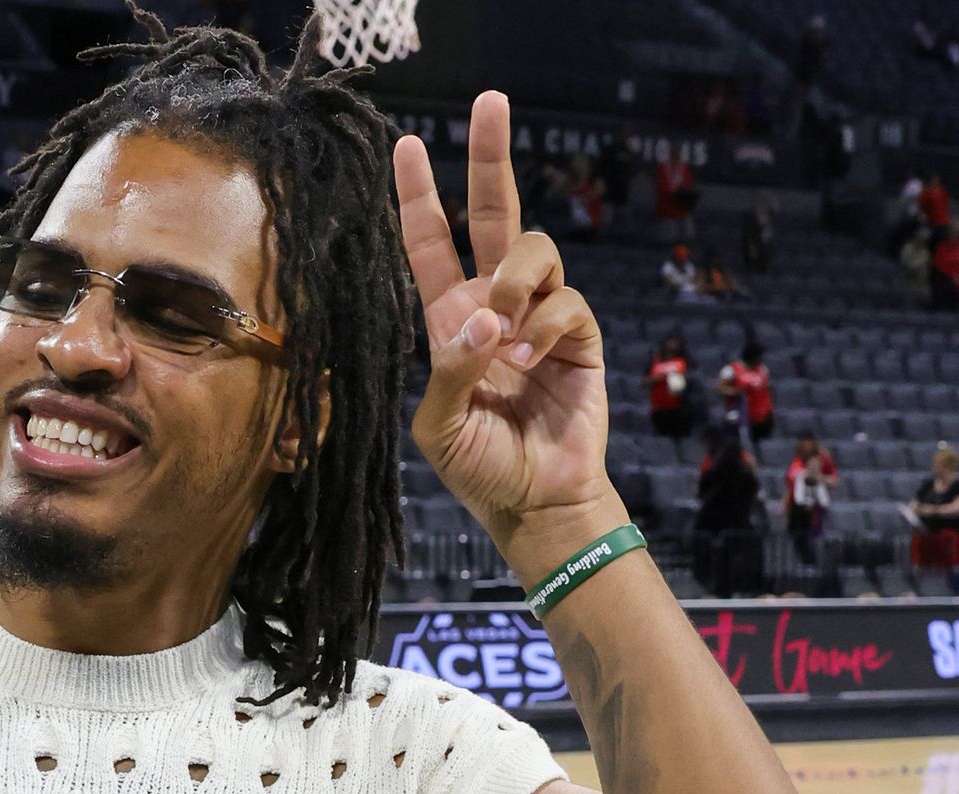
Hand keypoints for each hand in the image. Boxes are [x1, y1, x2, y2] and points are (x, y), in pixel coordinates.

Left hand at [394, 92, 622, 568]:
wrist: (534, 501)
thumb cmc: (478, 465)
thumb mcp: (439, 422)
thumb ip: (451, 369)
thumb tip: (483, 322)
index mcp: (447, 319)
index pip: (430, 244)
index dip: (418, 196)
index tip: (405, 146)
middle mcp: (492, 305)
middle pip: (493, 213)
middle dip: (488, 157)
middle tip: (490, 100)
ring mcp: (539, 315)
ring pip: (532, 252)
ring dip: (512, 285)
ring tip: (503, 339)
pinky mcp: (579, 334)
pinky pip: (564, 302)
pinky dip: (543, 329)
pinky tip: (531, 365)